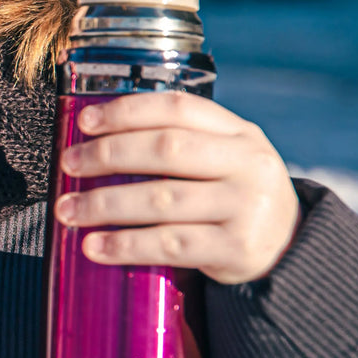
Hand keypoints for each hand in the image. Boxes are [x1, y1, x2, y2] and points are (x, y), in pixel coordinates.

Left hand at [52, 91, 301, 285]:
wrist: (289, 249)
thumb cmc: (234, 195)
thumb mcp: (225, 159)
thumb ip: (181, 143)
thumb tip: (96, 140)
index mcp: (241, 132)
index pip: (178, 108)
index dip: (127, 110)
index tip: (85, 120)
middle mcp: (248, 164)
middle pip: (166, 149)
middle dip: (108, 154)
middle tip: (69, 163)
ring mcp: (246, 207)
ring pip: (162, 199)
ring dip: (105, 204)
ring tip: (67, 210)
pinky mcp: (237, 249)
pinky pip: (170, 245)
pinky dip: (126, 245)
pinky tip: (94, 246)